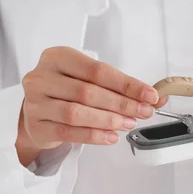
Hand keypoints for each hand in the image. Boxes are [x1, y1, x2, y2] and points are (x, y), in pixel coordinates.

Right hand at [16, 47, 164, 166]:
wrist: (37, 110)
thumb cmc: (66, 90)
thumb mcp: (89, 79)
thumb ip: (120, 86)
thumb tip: (156, 97)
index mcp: (58, 57)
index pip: (98, 71)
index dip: (127, 84)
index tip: (150, 95)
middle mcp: (42, 77)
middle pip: (88, 92)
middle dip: (122, 103)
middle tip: (144, 112)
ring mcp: (35, 102)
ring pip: (77, 113)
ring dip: (108, 120)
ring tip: (128, 123)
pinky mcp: (36, 126)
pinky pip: (68, 132)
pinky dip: (93, 135)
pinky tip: (111, 136)